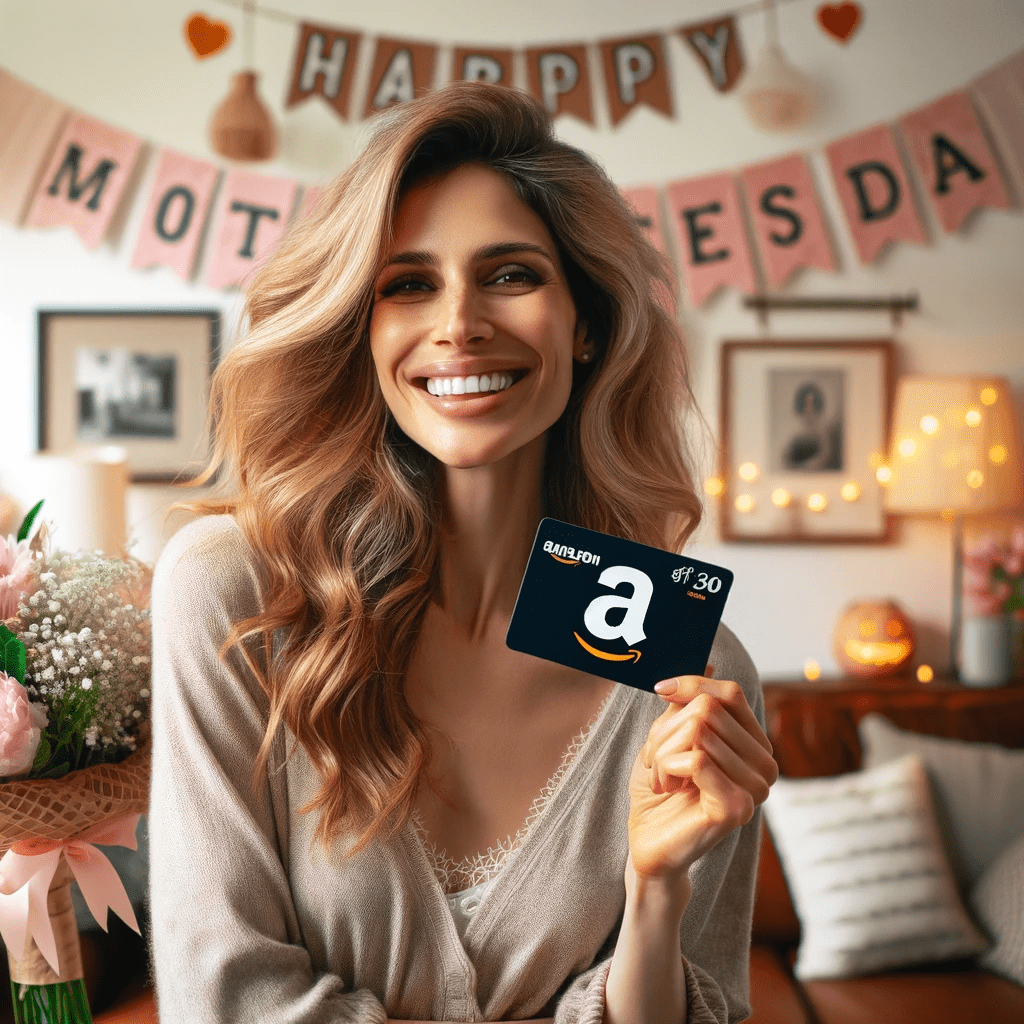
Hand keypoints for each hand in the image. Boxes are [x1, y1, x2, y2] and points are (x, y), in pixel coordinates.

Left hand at [627, 671, 777, 879]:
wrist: (648, 843)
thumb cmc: (660, 790)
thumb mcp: (670, 736)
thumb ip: (688, 702)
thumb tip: (708, 659)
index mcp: (756, 745)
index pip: (730, 692)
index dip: (692, 683)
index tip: (659, 688)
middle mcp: (766, 766)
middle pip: (708, 710)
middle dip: (666, 730)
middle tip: (656, 759)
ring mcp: (756, 789)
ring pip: (699, 731)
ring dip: (662, 752)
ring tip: (661, 777)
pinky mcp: (737, 808)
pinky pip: (695, 759)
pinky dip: (665, 769)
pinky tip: (664, 788)